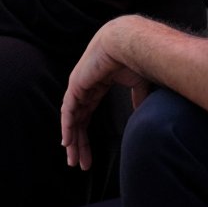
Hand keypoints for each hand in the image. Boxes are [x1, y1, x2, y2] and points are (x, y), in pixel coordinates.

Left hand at [60, 18, 147, 170]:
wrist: (130, 42)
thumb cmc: (138, 58)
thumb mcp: (140, 84)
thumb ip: (138, 98)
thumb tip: (140, 112)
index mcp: (97, 85)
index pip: (87, 115)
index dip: (86, 135)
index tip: (88, 153)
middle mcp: (84, 87)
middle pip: (78, 121)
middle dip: (79, 144)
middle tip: (79, 164)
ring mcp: (78, 86)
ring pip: (71, 120)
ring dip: (72, 141)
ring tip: (73, 160)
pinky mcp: (76, 85)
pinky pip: (69, 112)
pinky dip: (67, 127)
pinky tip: (67, 143)